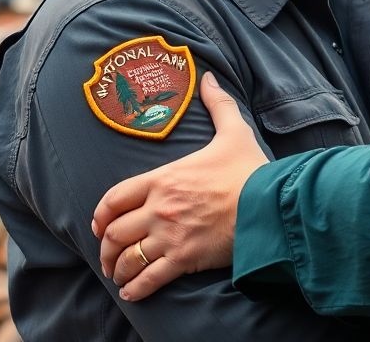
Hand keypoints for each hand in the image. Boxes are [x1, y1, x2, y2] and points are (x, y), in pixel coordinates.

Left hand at [91, 71, 266, 300]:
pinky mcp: (184, 260)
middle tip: (107, 256)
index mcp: (164, 179)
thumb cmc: (251, 170)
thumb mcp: (233, 132)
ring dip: (118, 269)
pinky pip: (149, 279)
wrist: (270, 204)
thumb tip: (210, 78)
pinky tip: (131, 292)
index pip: (115, 197)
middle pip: (115, 232)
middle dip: (106, 247)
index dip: (101, 214)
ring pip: (128, 258)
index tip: (99, 224)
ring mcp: (170, 235)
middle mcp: (160, 208)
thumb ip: (218, 105)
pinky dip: (135, 288)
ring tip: (119, 276)